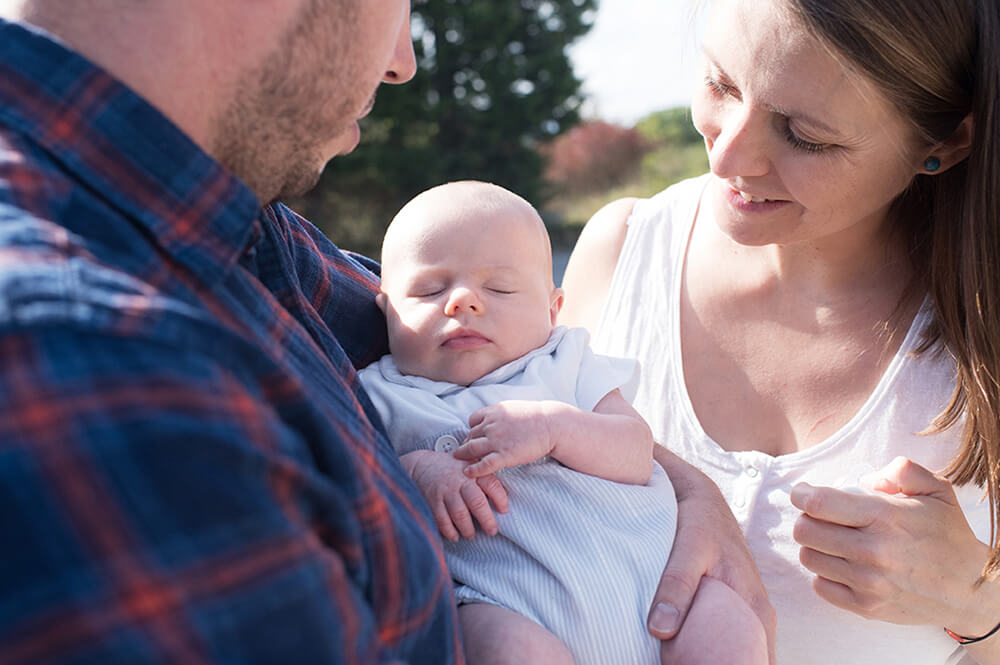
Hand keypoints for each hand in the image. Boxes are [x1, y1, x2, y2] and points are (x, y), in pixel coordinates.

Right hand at [402, 450, 508, 541]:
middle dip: (486, 519)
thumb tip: (504, 495)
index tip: (504, 511)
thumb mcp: (469, 465)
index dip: (500, 498)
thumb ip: (484, 476)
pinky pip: (442, 519)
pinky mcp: (433, 501)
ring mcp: (446, 492)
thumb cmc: (451, 469)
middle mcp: (460, 481)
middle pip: (477, 502)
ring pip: (460, 514)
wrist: (422, 465)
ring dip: (468, 528)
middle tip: (492, 530)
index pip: (490, 484)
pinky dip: (449, 531)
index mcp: (472, 472)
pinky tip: (454, 536)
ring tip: (471, 535)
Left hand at [453, 400, 563, 476]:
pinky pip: (483, 464)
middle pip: (470, 435)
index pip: (473, 420)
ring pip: (471, 449)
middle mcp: (491, 425)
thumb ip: (501, 413)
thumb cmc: (537, 417)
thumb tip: (495, 416)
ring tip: (461, 461)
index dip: (472, 429)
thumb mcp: (514, 408)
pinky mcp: (504, 456)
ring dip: (464, 455)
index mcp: (494, 411)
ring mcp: (496, 441)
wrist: (553, 425)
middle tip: (463, 452)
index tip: (473, 436)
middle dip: (467, 443)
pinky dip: (473, 469)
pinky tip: (468, 473)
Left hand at [648, 448, 776, 664]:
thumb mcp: (688, 548)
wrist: (703, 501)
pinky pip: (725, 641)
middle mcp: (756, 618)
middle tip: (683, 663)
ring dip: (711, 659)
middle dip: (717, 664)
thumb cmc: (700, 521)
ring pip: (735, 652)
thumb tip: (660, 630)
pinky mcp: (729, 610)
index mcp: (755, 610)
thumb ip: (676, 585)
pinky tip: (680, 654)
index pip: (757, 663)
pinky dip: (707, 650)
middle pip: (745, 661)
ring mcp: (744, 615)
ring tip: (680, 660)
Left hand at [791, 457, 992, 634]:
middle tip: (819, 516)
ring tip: (833, 540)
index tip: (802, 492)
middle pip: (804, 531)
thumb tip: (866, 479)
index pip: (818, 503)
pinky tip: (842, 564)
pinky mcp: (866, 607)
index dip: (801, 494)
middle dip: (806, 518)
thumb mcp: (936, 490)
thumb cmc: (948, 535)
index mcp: (885, 517)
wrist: (971, 589)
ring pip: (808, 557)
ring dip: (814, 545)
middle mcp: (872, 551)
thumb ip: (901, 471)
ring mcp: (867, 582)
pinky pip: (820, 586)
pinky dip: (824, 573)